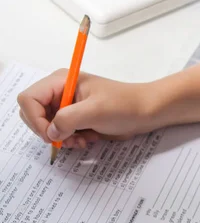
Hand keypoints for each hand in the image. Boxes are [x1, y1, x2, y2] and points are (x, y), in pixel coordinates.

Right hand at [18, 69, 154, 147]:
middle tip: (67, 140)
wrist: (147, 112)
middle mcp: (61, 92)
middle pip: (34, 114)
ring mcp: (69, 106)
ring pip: (48, 126)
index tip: (51, 134)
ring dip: (62, 138)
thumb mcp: (95, 111)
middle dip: (48, 131)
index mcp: (61, 81)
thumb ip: (67, 120)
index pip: (29, 99)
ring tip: (81, 141)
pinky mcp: (78, 118)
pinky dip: (71, 140)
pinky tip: (87, 140)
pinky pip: (62, 132)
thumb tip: (51, 132)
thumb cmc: (125, 105)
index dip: (34, 119)